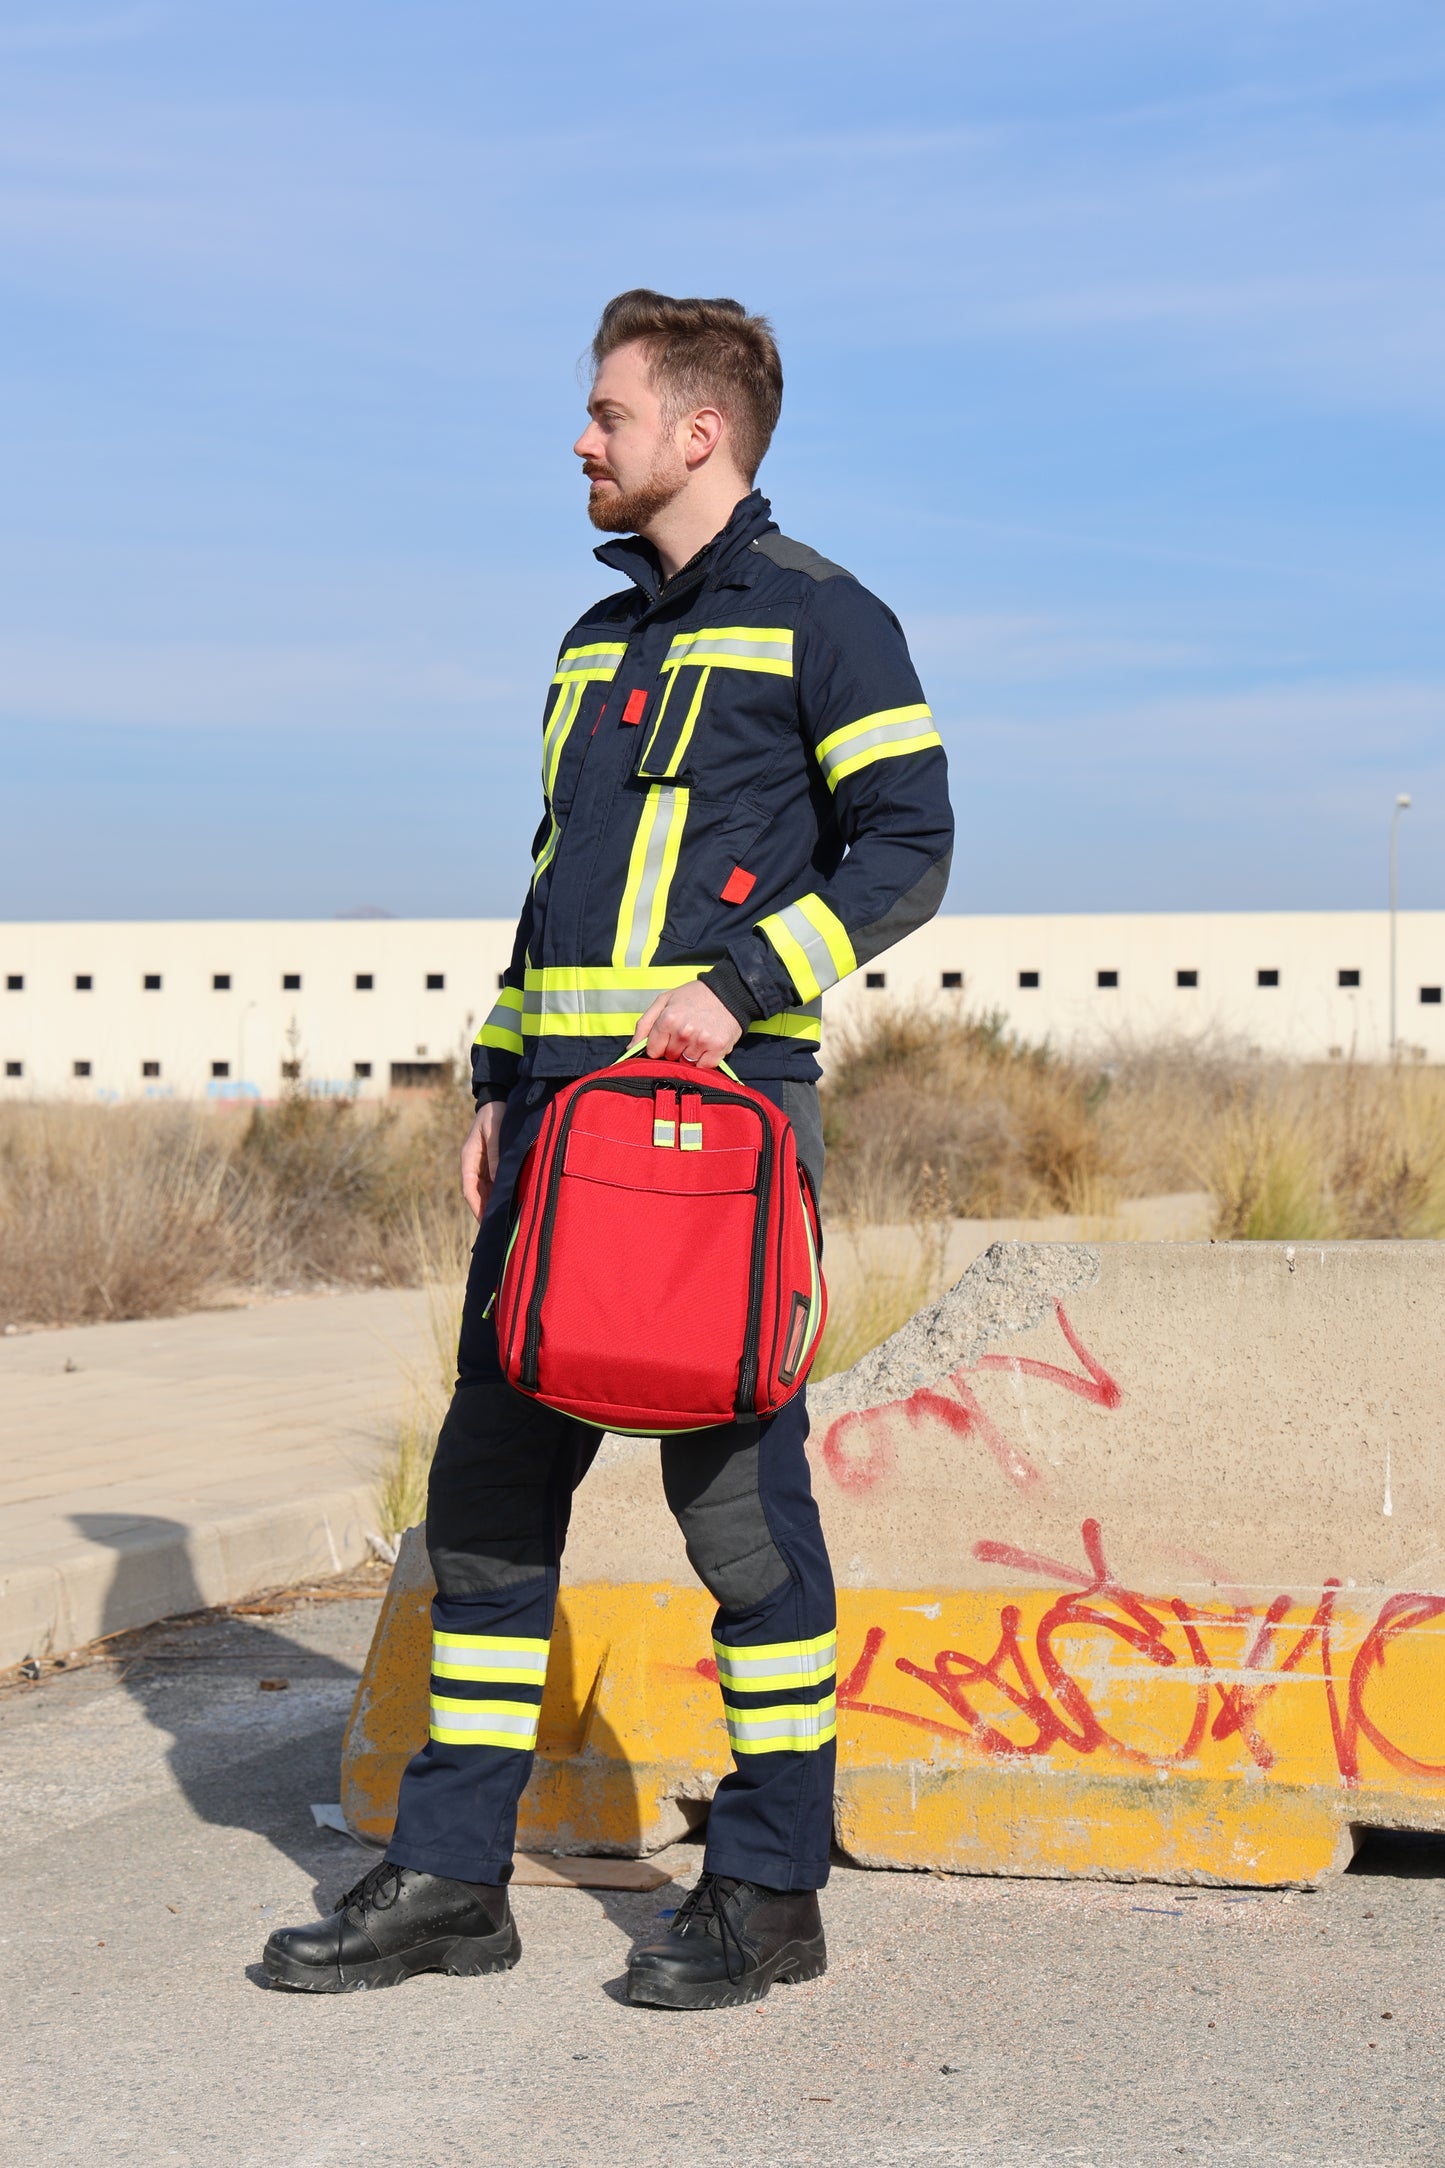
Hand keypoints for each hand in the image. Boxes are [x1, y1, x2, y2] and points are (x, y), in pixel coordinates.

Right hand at [460, 1098, 505, 1223]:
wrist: (498, 1099)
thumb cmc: (495, 1114)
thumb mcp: (494, 1133)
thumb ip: (495, 1155)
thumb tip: (495, 1179)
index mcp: (468, 1158)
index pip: (469, 1188)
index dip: (476, 1206)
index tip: (484, 1220)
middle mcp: (473, 1164)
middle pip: (476, 1193)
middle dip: (484, 1210)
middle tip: (495, 1229)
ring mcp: (482, 1164)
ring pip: (485, 1190)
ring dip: (492, 1204)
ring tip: (503, 1221)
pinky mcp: (492, 1162)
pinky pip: (494, 1182)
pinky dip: (499, 1193)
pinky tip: (509, 1203)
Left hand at [631, 980, 742, 1067]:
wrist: (728, 992)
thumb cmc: (693, 996)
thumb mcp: (664, 1002)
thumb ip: (644, 1025)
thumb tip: (630, 1049)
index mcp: (668, 1019)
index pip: (653, 1051)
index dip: (658, 1047)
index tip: (666, 1039)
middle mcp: (684, 1032)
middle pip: (669, 1058)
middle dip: (674, 1050)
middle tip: (684, 1035)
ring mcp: (701, 1041)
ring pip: (685, 1064)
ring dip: (688, 1056)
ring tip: (696, 1039)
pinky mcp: (718, 1049)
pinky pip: (703, 1068)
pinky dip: (703, 1062)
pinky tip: (706, 1047)